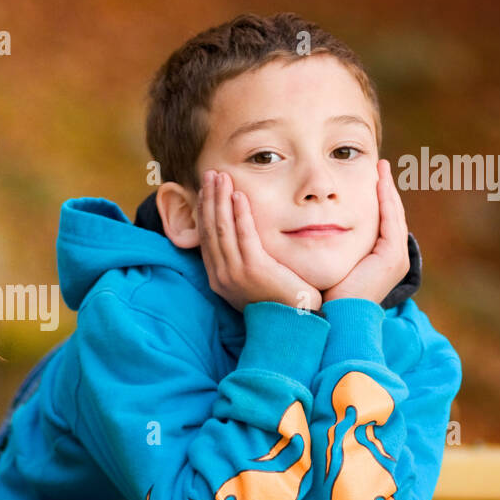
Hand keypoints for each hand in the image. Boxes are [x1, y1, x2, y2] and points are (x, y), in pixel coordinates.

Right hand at [198, 169, 322, 312]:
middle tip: (210, 174)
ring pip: (221, 229)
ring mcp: (234, 274)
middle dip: (209, 199)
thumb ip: (247, 261)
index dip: (205, 211)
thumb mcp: (255, 281)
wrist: (294, 324)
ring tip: (221, 177)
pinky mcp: (252, 270)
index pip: (207, 238)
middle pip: (210, 229)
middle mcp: (221, 275)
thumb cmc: (280, 302)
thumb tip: (246, 240)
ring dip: (220, 200)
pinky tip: (239, 196)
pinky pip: (243, 236)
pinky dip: (239, 214)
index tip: (207, 189)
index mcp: (220, 278)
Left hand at [321, 159, 409, 304]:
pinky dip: (386, 199)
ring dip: (387, 189)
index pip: (381, 223)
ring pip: (393, 214)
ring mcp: (395, 258)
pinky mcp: (391, 258)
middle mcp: (393, 258)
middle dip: (385, 190)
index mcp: (380, 261)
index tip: (369, 178)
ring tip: (381, 168)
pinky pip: (390, 220)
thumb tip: (310, 230)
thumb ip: (328, 247)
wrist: (334, 318)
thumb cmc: (325, 296)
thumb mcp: (328, 264)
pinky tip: (379, 181)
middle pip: (391, 215)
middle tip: (379, 166)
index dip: (377, 200)